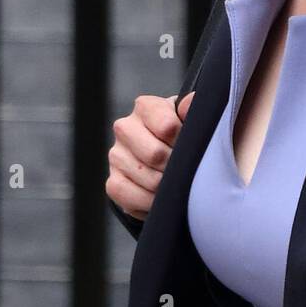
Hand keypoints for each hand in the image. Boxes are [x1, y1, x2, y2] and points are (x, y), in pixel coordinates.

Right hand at [106, 92, 194, 221]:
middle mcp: (125, 128)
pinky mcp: (113, 182)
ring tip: (174, 181)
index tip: (190, 143)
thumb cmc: (182, 135)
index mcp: (146, 107)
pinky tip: (160, 196)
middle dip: (175, 166)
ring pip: (148, 179)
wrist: (166, 161)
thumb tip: (189, 105)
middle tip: (184, 167)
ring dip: (166, 186)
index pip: (166, 126)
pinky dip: (151, 202)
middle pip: (155, 155)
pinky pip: (132, 197)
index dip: (183, 140)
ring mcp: (116, 155)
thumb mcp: (190, 119)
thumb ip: (192, 110)